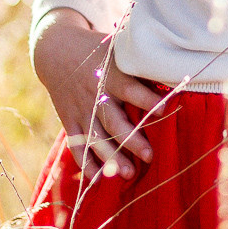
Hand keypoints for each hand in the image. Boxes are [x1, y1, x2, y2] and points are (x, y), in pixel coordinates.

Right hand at [30, 9, 159, 184]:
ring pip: (96, 138)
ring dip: (111, 157)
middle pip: (113, 121)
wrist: (56, 50)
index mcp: (110, 74)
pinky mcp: (70, 120)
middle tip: (149, 156)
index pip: (129, 88)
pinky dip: (85, 162)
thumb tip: (171, 75)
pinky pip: (77, 145)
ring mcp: (81, 110)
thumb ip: (137, 65)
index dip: (145, 98)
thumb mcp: (116, 50)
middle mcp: (95, 94)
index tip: (163, 109)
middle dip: (131, 140)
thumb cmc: (98, 50)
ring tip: (128, 174)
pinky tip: (98, 178)